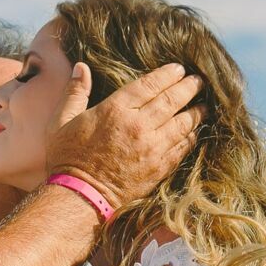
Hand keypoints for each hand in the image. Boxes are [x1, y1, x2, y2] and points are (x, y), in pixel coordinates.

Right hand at [45, 63, 204, 210]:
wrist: (79, 197)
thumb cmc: (67, 158)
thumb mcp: (61, 121)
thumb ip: (74, 92)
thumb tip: (81, 67)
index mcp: (115, 110)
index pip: (150, 85)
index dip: (168, 74)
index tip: (179, 68)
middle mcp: (138, 126)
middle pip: (172, 100)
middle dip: (189, 87)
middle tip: (199, 80)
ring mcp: (152, 148)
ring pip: (183, 123)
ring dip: (196, 112)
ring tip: (204, 105)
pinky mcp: (159, 168)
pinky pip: (182, 148)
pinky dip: (191, 138)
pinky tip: (195, 132)